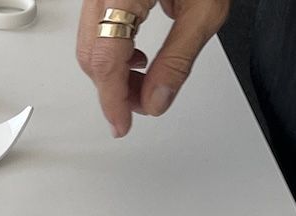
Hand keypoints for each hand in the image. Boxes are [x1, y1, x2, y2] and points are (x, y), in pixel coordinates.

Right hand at [74, 0, 227, 136]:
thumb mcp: (204, 9)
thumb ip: (179, 59)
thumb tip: (157, 99)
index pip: (105, 60)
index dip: (112, 100)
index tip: (121, 124)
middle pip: (91, 54)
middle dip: (114, 88)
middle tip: (142, 105)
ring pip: (91, 42)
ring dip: (114, 72)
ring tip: (146, 83)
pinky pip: (97, 25)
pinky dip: (115, 50)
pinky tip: (138, 58)